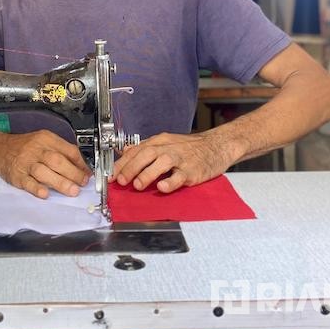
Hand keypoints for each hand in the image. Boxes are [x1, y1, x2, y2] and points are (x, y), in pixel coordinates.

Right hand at [0, 130, 91, 198]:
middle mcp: (36, 149)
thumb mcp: (43, 142)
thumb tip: (82, 167)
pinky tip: (45, 194)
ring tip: (72, 191)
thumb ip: (61, 152)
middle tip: (82, 183)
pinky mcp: (17, 175)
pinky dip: (37, 188)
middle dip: (73, 173)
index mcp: (46, 139)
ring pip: (44, 172)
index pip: (68, 150)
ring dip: (60, 182)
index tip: (87, 173)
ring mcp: (26, 163)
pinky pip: (27, 182)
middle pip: (57, 160)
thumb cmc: (25, 147)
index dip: (80, 163)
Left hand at [112, 131, 238, 192]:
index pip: (137, 149)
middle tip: (121, 180)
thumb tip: (126, 152)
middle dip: (131, 167)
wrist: (217, 145)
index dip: (123, 162)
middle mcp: (169, 148)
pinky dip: (170, 182)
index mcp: (161, 141)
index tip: (112, 174)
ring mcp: (181, 159)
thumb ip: (146, 147)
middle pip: (146, 154)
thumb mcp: (167, 142)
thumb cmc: (191, 147)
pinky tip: (162, 187)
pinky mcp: (193, 170)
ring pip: (161, 163)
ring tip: (137, 185)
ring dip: (147, 174)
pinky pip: (180, 176)